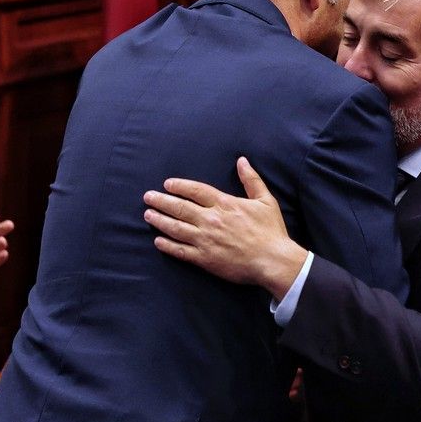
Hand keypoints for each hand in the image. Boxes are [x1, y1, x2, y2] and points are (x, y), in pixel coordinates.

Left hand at [143, 157, 306, 297]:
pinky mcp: (204, 258)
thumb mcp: (265, 200)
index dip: (179, 186)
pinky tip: (158, 241)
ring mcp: (205, 240)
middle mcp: (211, 219)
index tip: (167, 184)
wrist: (272, 260)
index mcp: (225, 204)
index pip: (195, 190)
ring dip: (160, 220)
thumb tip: (242, 161)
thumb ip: (251, 180)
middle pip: (180, 207)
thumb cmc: (270, 231)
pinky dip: (167, 245)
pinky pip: (180, 250)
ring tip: (148, 215)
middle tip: (148, 197)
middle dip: (161, 201)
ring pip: (175, 227)